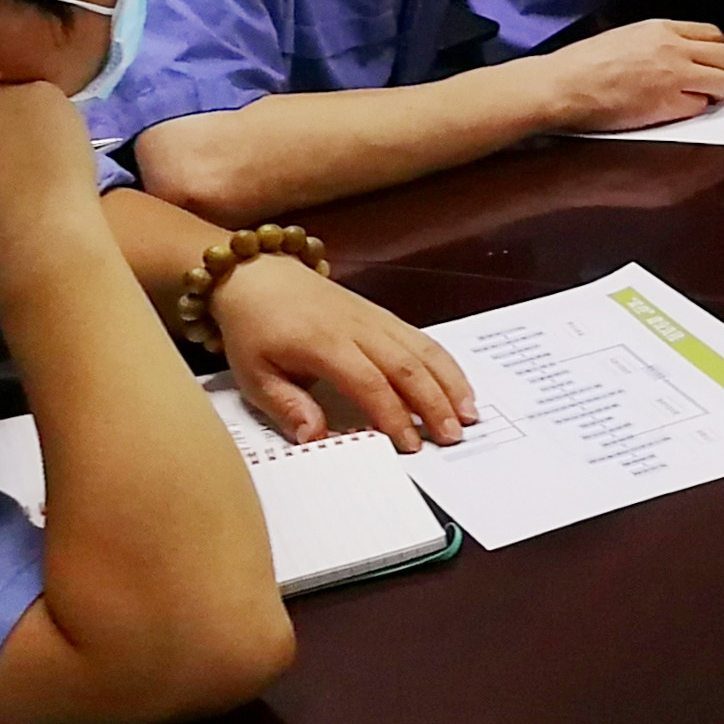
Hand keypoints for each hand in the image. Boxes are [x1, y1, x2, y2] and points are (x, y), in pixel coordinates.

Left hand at [210, 254, 474, 450]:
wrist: (258, 277)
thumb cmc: (255, 330)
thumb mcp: (254, 374)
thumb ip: (287, 406)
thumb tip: (317, 437)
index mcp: (325, 344)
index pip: (369, 383)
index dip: (393, 415)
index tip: (410, 446)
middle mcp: (360, 329)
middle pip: (408, 366)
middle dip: (435, 403)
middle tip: (453, 437)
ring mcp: (376, 319)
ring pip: (424, 350)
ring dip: (450, 383)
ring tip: (470, 414)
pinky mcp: (384, 316)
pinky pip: (422, 339)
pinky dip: (446, 364)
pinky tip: (458, 387)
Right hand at [536, 19, 723, 132]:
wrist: (562, 84)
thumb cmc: (584, 64)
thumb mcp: (629, 37)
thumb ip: (662, 43)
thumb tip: (688, 56)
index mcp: (663, 27)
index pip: (715, 34)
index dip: (723, 51)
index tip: (723, 62)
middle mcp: (674, 47)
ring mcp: (674, 75)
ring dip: (720, 93)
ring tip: (705, 99)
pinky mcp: (667, 104)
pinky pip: (700, 107)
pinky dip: (696, 110)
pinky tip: (678, 110)